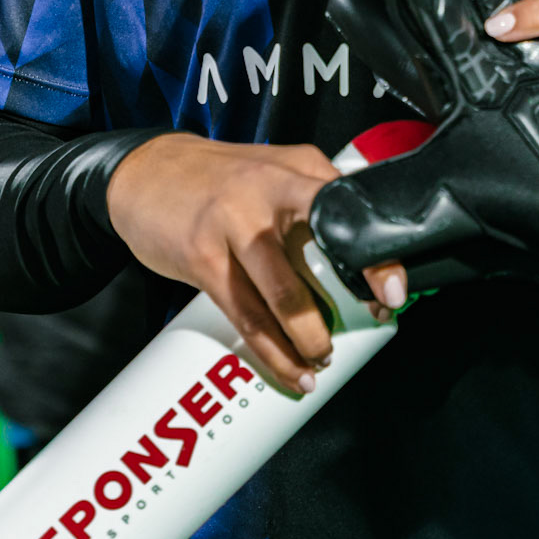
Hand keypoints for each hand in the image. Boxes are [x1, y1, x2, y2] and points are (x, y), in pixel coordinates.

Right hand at [106, 135, 406, 394]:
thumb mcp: (274, 169)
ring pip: (283, 295)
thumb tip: (365, 252)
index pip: (351, 210)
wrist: (144, 173)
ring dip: (309, 337)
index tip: (394, 295)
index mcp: (299, 169)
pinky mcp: (203, 258)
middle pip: (324, 245)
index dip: (376, 257)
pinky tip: (290, 370)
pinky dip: (272, 351)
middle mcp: (270, 191)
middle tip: (368, 325)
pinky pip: (245, 316)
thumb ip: (316, 196)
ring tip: (322, 358)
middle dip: (352, 295)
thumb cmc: (220, 179)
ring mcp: (234, 225)